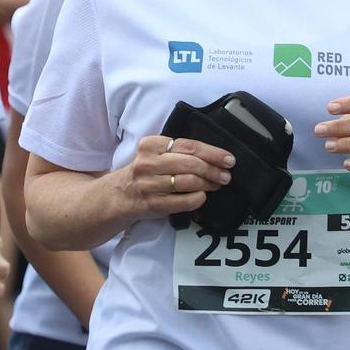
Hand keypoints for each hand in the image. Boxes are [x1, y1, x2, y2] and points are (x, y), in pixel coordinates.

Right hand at [117, 134, 233, 221]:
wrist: (120, 194)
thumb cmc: (145, 171)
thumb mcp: (156, 154)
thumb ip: (179, 151)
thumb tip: (215, 156)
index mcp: (151, 145)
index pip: (189, 146)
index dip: (213, 153)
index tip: (228, 159)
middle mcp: (148, 163)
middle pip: (191, 164)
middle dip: (213, 170)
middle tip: (226, 175)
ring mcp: (150, 185)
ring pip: (189, 182)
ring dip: (208, 184)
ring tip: (216, 184)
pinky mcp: (153, 204)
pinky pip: (183, 201)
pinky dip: (198, 198)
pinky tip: (203, 196)